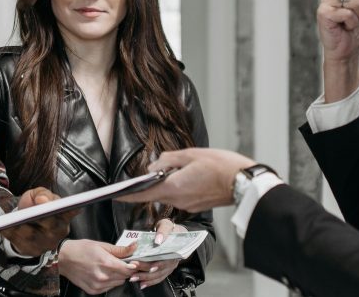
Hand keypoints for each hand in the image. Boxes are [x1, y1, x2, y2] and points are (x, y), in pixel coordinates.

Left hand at [0, 187, 73, 256]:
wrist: (28, 221)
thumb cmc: (37, 205)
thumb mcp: (40, 194)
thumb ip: (43, 194)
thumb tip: (42, 200)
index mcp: (64, 217)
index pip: (68, 213)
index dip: (66, 210)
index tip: (49, 202)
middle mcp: (57, 233)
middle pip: (49, 226)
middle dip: (40, 218)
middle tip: (31, 212)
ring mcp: (44, 244)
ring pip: (32, 235)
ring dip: (21, 227)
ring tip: (11, 220)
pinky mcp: (30, 250)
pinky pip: (18, 242)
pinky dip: (10, 234)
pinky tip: (3, 227)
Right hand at [58, 239, 137, 294]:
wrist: (63, 258)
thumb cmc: (81, 249)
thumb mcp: (101, 245)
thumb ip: (120, 250)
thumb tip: (134, 247)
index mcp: (106, 263)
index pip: (129, 269)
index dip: (132, 265)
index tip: (131, 262)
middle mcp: (103, 276)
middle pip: (125, 277)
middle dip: (124, 270)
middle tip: (118, 263)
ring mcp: (98, 285)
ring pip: (118, 283)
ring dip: (117, 276)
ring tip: (107, 267)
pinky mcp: (93, 290)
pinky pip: (109, 288)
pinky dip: (109, 282)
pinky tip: (101, 274)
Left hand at [118, 148, 254, 211]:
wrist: (244, 183)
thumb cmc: (220, 166)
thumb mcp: (191, 154)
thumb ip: (168, 159)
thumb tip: (154, 165)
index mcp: (173, 188)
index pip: (143, 194)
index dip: (127, 194)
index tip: (114, 194)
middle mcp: (178, 200)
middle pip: (157, 191)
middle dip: (155, 180)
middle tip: (161, 165)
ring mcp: (188, 205)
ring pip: (171, 192)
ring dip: (172, 181)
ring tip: (187, 165)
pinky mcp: (198, 205)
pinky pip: (183, 195)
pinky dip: (182, 185)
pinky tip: (195, 175)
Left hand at [129, 219, 185, 288]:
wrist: (172, 232)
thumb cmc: (169, 229)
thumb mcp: (166, 225)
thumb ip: (163, 231)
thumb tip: (158, 240)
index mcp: (175, 250)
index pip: (167, 260)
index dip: (158, 265)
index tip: (149, 268)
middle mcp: (173, 260)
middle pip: (160, 269)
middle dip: (146, 271)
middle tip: (133, 269)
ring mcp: (169, 266)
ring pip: (158, 275)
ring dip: (146, 278)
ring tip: (134, 278)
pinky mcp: (164, 269)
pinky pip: (158, 277)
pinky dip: (150, 281)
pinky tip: (141, 283)